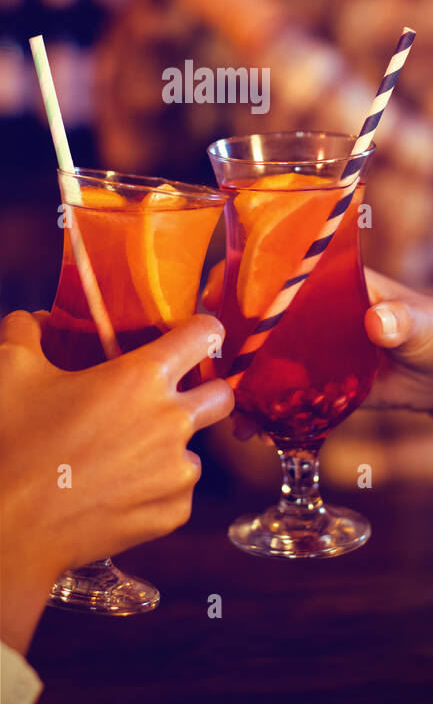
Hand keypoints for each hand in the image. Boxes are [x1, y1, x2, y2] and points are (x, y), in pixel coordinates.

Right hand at [0, 310, 232, 653]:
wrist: (14, 526)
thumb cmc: (16, 443)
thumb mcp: (12, 372)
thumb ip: (28, 333)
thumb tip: (33, 321)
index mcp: (142, 377)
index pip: (205, 334)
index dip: (205, 331)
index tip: (197, 336)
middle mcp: (171, 421)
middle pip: (222, 395)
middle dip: (206, 392)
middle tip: (171, 399)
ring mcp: (176, 472)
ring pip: (195, 450)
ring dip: (170, 449)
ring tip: (125, 456)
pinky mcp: (172, 514)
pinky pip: (178, 493)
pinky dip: (157, 490)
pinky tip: (119, 490)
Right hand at [203, 259, 432, 427]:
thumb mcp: (422, 323)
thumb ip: (402, 319)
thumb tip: (378, 320)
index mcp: (331, 284)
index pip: (277, 270)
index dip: (240, 279)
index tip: (213, 297)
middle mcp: (315, 314)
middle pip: (259, 319)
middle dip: (228, 339)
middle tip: (206, 366)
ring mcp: (316, 351)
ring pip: (266, 361)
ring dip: (242, 383)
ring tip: (230, 413)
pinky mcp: (324, 385)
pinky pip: (288, 396)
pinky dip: (270, 413)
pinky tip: (257, 432)